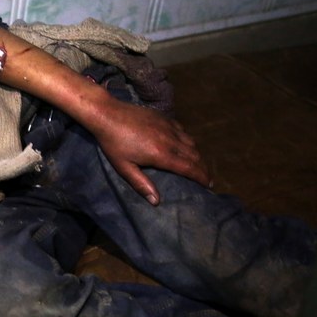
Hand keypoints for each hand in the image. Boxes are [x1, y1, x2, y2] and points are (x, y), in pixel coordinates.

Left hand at [90, 96, 210, 204]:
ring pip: (191, 142)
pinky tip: (184, 144)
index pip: (189, 168)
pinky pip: (183, 130)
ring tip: (197, 163)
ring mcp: (168, 126)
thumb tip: (156, 201)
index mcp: (161, 154)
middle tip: (205, 177)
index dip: (201, 177)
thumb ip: (141, 184)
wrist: (108, 114)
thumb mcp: (124, 167)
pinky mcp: (164, 117)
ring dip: (197, 154)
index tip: (208, 184)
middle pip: (194, 155)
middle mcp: (170, 140)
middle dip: (202, 167)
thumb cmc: (113, 143)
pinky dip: (187, 140)